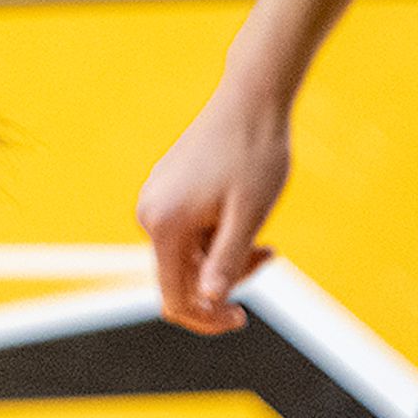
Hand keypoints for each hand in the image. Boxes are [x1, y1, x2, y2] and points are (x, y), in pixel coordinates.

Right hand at [135, 87, 289, 335]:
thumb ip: (226, 262)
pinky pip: (189, 230)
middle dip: (224, 279)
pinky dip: (218, 234)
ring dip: (225, 255)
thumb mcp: (248, 216)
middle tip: (268, 255)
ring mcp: (157, 198)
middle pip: (183, 276)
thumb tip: (208, 300)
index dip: (206, 319)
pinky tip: (245, 215)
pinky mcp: (169, 187)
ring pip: (190, 254)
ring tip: (263, 235)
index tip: (242, 317)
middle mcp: (149, 212)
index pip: (174, 299)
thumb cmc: (254, 155)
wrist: (251, 98)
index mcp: (163, 224)